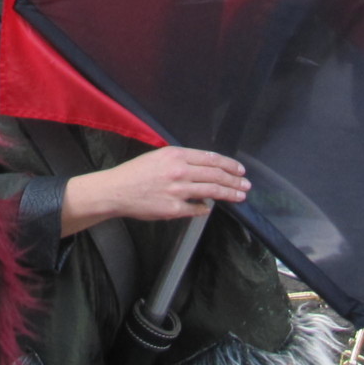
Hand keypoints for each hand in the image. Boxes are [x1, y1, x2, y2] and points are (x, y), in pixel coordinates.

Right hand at [60, 147, 251, 234]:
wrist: (117, 190)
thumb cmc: (135, 172)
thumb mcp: (159, 156)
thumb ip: (181, 160)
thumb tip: (205, 168)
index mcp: (176, 155)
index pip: (210, 158)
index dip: (229, 165)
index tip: (240, 170)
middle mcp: (179, 171)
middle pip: (215, 175)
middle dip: (234, 180)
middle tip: (246, 185)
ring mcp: (177, 191)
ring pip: (211, 192)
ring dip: (229, 194)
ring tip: (240, 196)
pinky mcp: (174, 209)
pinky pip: (196, 209)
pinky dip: (205, 208)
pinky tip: (210, 208)